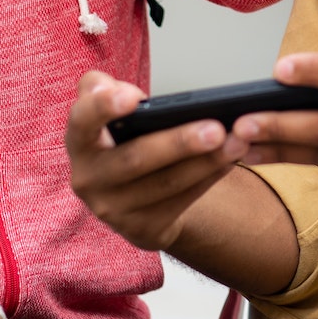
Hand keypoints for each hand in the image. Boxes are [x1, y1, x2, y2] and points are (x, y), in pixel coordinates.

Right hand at [66, 71, 248, 251]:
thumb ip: (106, 90)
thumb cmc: (124, 142)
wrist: (132, 198)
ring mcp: (114, 209)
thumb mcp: (109, 114)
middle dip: (179, 143)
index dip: (103, 108)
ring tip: (237, 142)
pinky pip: (181, 201)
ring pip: (166, 184)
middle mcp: (89, 178)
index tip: (133, 98)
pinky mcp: (142, 229)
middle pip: (135, 159)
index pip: (81, 121)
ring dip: (206, 162)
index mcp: (80, 142)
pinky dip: (209, 179)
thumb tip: (124, 93)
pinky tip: (230, 161)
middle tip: (217, 128)